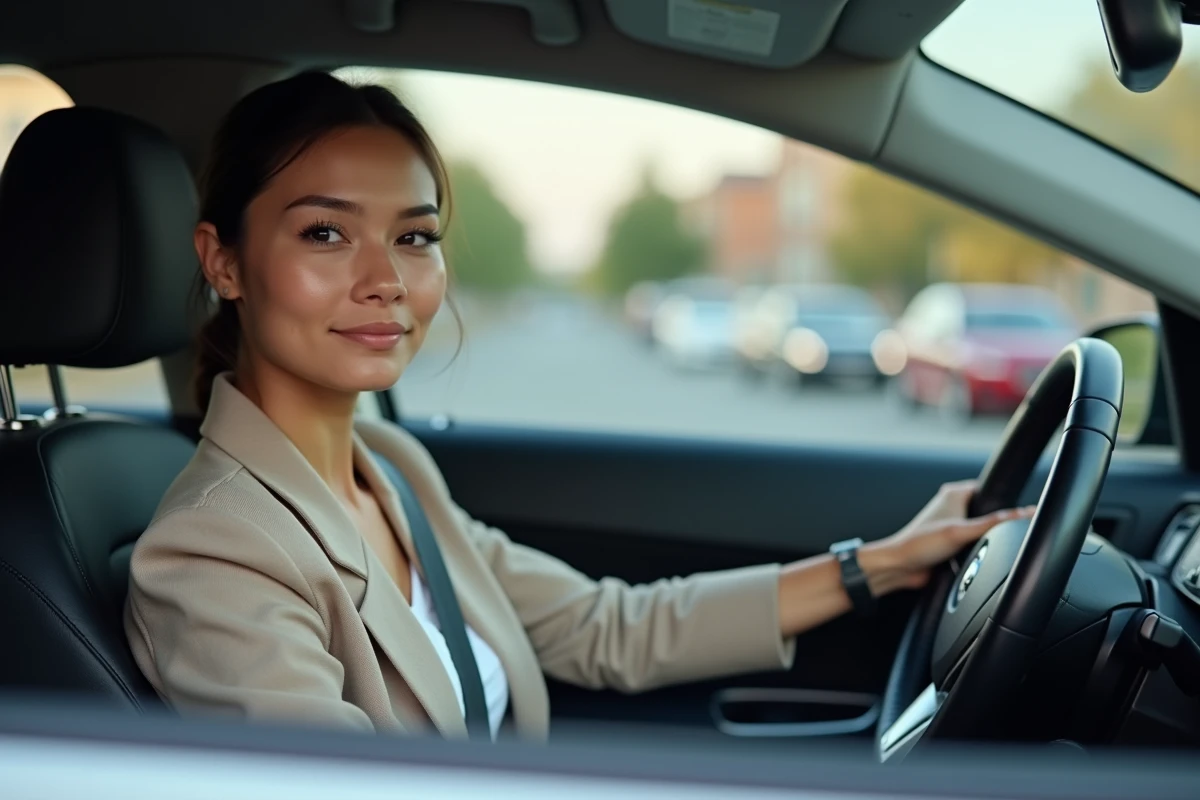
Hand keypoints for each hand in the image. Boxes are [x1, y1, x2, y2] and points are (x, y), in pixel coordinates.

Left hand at [859, 480, 1035, 594]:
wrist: (900, 568)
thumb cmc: (919, 544)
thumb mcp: (962, 531)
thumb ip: (994, 523)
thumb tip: (1022, 515)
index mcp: (954, 493)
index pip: (989, 489)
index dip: (1004, 499)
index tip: (1017, 510)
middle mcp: (952, 506)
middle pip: (988, 512)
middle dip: (994, 525)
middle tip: (995, 535)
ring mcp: (951, 526)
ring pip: (980, 531)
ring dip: (983, 540)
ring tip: (980, 547)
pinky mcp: (950, 544)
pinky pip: (972, 545)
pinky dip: (975, 551)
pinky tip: (974, 558)